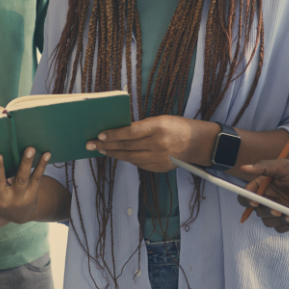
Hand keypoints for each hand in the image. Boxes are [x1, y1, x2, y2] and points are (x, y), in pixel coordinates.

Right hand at [0, 147, 50, 224]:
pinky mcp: (33, 192)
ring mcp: (19, 196)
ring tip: (28, 148)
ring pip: (22, 178)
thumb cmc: (1, 198)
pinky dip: (41, 164)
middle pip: (0, 182)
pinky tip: (45, 153)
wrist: (23, 215)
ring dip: (25, 162)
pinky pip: (38, 177)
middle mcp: (3, 198)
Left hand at [87, 116, 210, 172]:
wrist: (198, 143)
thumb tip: (120, 131)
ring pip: (130, 158)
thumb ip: (142, 126)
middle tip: (91, 145)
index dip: (114, 134)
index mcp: (158, 127)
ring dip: (113, 154)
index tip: (100, 135)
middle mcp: (158, 144)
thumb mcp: (160, 120)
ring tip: (100, 150)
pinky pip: (138, 164)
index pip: (130, 132)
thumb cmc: (177, 126)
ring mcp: (159, 158)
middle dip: (106, 146)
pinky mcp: (159, 168)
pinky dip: (127, 159)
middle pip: (127, 146)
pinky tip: (118, 155)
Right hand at [238, 159, 288, 238]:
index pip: (247, 194)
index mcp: (263, 185)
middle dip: (265, 210)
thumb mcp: (283, 167)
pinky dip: (287, 225)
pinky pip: (280, 228)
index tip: (254, 202)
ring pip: (267, 220)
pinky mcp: (288, 220)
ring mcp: (278, 209)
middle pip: (256, 210)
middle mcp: (268, 198)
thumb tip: (243, 168)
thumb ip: (263, 167)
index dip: (247, 199)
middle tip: (277, 209)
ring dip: (277, 219)